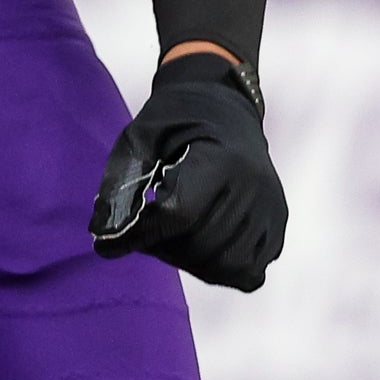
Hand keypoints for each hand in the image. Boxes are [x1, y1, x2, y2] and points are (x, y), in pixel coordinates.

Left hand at [90, 53, 287, 290]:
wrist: (224, 107)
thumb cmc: (175, 120)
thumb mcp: (139, 136)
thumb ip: (120, 184)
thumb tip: (103, 236)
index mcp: (222, 159)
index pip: (179, 215)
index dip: (140, 234)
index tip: (106, 245)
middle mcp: (255, 187)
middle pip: (202, 245)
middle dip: (161, 247)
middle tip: (141, 229)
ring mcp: (272, 210)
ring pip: (226, 267)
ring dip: (188, 262)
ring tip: (168, 235)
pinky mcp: (276, 226)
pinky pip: (249, 273)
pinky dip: (218, 269)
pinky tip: (195, 243)